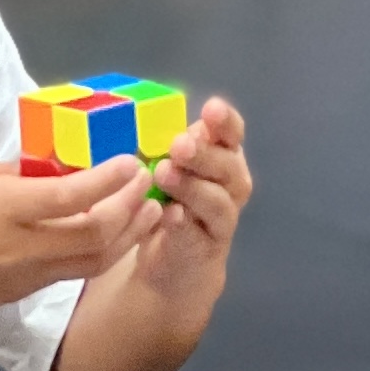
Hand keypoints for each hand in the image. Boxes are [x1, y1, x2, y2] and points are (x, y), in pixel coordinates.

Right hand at [0, 153, 161, 323]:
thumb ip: (13, 174)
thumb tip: (50, 169)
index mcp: (5, 210)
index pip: (74, 195)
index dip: (110, 179)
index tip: (131, 161)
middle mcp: (23, 248)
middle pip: (98, 235)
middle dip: (130, 207)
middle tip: (146, 182)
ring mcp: (25, 276)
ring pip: (94, 261)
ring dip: (127, 235)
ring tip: (147, 211)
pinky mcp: (21, 292)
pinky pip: (72, 271)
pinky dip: (99, 251)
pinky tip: (107, 233)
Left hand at [137, 97, 252, 313]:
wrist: (173, 261)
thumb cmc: (168, 198)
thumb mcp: (164, 166)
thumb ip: (162, 146)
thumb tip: (138, 117)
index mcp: (221, 155)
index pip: (231, 133)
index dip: (225, 122)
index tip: (211, 109)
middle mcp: (231, 184)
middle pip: (227, 165)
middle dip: (203, 154)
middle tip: (179, 146)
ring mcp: (223, 217)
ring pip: (216, 200)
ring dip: (191, 186)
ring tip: (164, 174)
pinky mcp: (207, 247)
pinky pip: (197, 233)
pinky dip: (183, 223)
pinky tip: (169, 214)